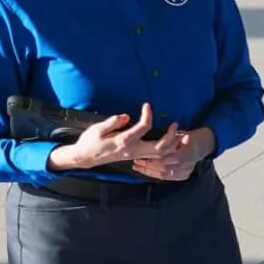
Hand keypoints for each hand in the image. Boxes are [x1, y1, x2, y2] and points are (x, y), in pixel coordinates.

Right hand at [48, 103, 178, 170]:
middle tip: (175, 124)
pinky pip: (155, 156)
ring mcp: (135, 155)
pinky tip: (170, 141)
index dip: (147, 115)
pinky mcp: (136, 156)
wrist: (85, 158)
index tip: (147, 105)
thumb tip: (126, 116)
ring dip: (172, 144)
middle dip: (170, 136)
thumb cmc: (90, 142)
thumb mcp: (96, 130)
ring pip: (160, 154)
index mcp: (123, 142)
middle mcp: (133, 151)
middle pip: (159, 147)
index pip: (142, 128)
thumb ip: (112, 122)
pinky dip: (166, 150)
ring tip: (178, 132)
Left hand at [132, 127, 215, 181]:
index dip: (155, 160)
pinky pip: (167, 178)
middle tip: (136, 162)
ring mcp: (186, 172)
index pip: (170, 160)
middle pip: (165, 169)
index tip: (142, 157)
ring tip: (137, 167)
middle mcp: (188, 165)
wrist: (199, 146)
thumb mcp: (180, 134)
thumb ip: (171, 137)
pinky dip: (155, 175)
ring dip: (149, 172)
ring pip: (164, 175)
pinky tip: (146, 172)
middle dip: (148, 166)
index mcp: (188, 153)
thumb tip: (157, 136)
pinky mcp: (183, 176)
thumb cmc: (187, 137)